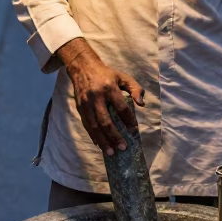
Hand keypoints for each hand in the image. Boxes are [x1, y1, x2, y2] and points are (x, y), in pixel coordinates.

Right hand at [58, 38, 144, 155]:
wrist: (83, 67)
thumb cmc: (107, 74)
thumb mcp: (123, 77)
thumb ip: (135, 89)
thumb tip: (141, 104)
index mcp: (109, 88)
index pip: (121, 108)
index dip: (128, 120)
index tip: (134, 130)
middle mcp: (96, 97)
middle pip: (106, 121)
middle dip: (115, 136)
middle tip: (123, 147)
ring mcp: (86, 104)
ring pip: (94, 126)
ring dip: (103, 141)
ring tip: (111, 152)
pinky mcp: (79, 108)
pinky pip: (87, 125)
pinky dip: (93, 136)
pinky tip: (100, 144)